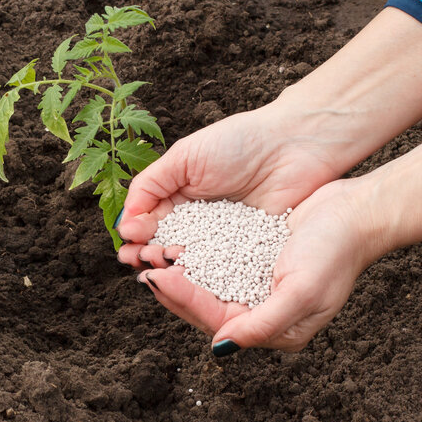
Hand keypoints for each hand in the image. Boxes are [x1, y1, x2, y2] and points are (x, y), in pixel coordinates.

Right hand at [116, 102, 345, 267]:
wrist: (295, 145)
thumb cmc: (239, 142)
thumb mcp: (185, 156)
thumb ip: (151, 184)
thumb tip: (126, 219)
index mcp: (177, 196)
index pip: (148, 222)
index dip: (136, 233)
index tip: (128, 241)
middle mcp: (196, 220)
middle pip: (164, 245)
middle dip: (147, 254)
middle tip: (138, 261)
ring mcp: (221, 239)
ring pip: (189, 261)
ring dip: (170, 268)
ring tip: (158, 271)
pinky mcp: (246, 252)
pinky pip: (220, 268)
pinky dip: (202, 275)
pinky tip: (189, 279)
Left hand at [132, 179, 382, 351]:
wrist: (358, 213)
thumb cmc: (336, 251)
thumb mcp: (301, 291)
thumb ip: (262, 324)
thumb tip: (220, 347)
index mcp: (276, 331)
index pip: (217, 321)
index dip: (184, 300)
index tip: (156, 277)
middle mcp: (264, 314)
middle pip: (206, 309)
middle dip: (174, 291)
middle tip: (142, 268)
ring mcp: (259, 289)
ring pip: (208, 288)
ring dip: (181, 275)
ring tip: (152, 258)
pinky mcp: (256, 264)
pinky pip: (218, 266)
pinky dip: (196, 258)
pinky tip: (177, 244)